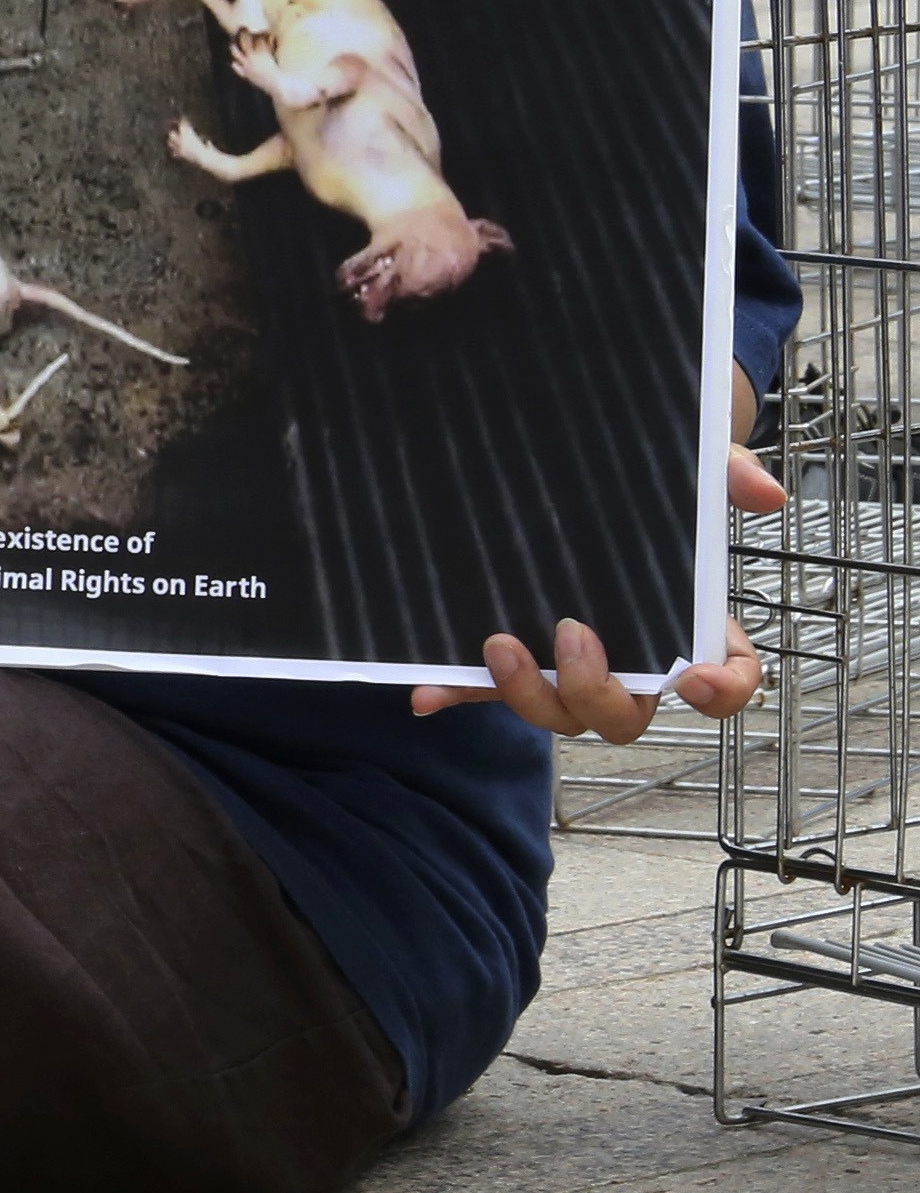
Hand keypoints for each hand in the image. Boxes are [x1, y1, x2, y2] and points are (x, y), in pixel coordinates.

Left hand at [413, 447, 785, 738]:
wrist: (592, 494)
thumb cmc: (659, 502)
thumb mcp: (696, 476)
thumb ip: (730, 477)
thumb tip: (767, 490)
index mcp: (695, 637)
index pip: (727, 684)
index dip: (720, 693)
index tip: (696, 678)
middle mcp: (635, 668)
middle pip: (625, 716)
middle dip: (597, 691)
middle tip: (574, 635)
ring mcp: (573, 672)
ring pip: (558, 714)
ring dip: (526, 693)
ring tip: (501, 645)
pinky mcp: (519, 663)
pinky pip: (486, 690)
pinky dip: (457, 693)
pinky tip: (425, 693)